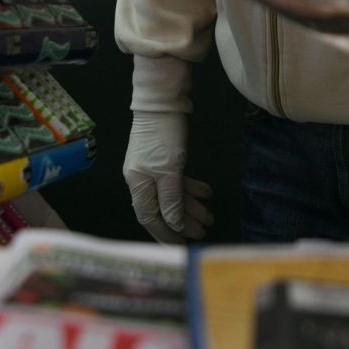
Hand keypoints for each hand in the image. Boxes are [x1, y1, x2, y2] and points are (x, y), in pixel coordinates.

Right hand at [123, 111, 213, 242]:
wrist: (162, 101)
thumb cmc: (163, 137)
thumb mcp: (169, 170)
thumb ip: (170, 199)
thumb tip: (173, 225)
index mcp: (138, 184)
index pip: (150, 217)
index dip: (165, 234)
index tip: (180, 246)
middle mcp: (142, 179)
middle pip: (162, 207)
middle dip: (183, 221)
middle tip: (203, 232)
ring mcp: (153, 168)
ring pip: (172, 194)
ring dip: (191, 205)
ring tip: (210, 216)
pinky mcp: (164, 158)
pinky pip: (177, 179)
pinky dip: (191, 187)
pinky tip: (207, 192)